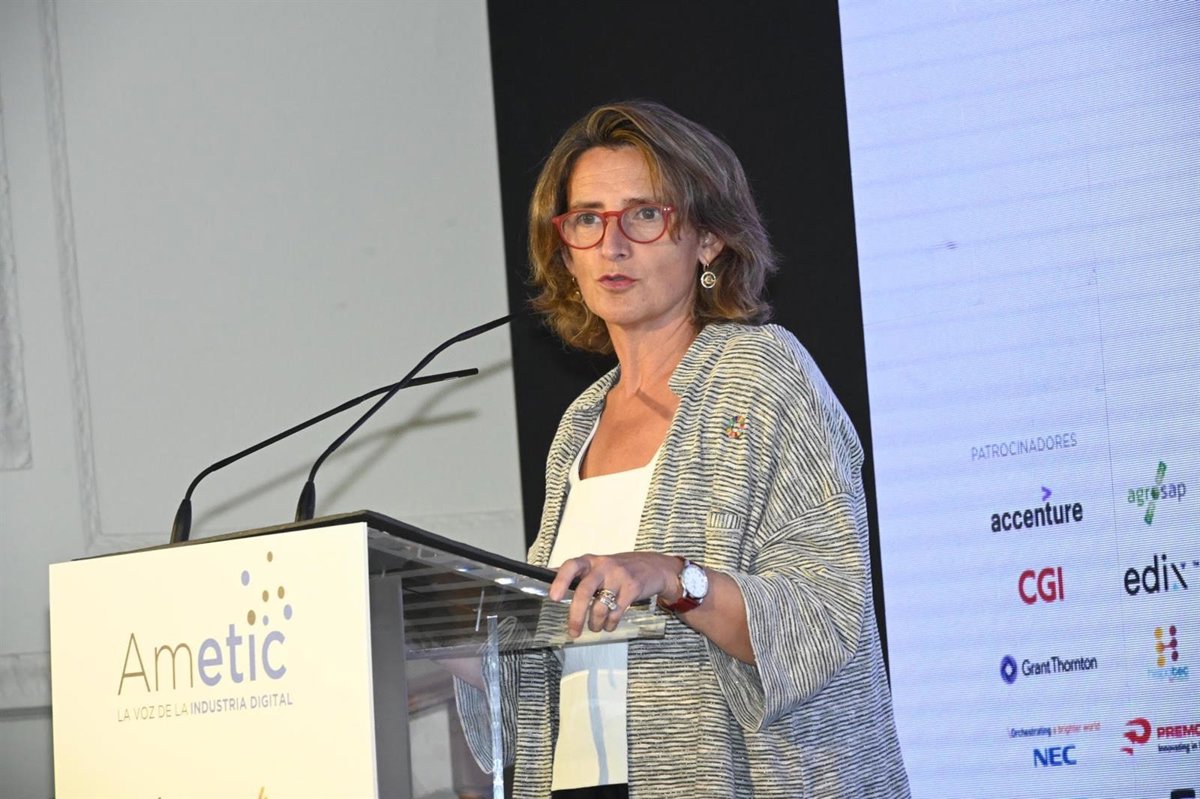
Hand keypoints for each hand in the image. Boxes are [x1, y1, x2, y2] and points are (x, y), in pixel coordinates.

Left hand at [548, 551, 681, 635]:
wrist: (653, 566)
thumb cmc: (618, 569)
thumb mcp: (596, 565)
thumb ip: (575, 572)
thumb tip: (547, 575)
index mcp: (590, 561)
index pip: (571, 566)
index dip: (560, 580)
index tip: (553, 596)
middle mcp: (603, 566)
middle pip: (585, 591)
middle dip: (576, 615)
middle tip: (573, 631)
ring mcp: (619, 576)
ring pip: (601, 606)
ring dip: (595, 623)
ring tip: (595, 626)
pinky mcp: (633, 588)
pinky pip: (616, 612)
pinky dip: (610, 624)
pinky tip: (609, 624)